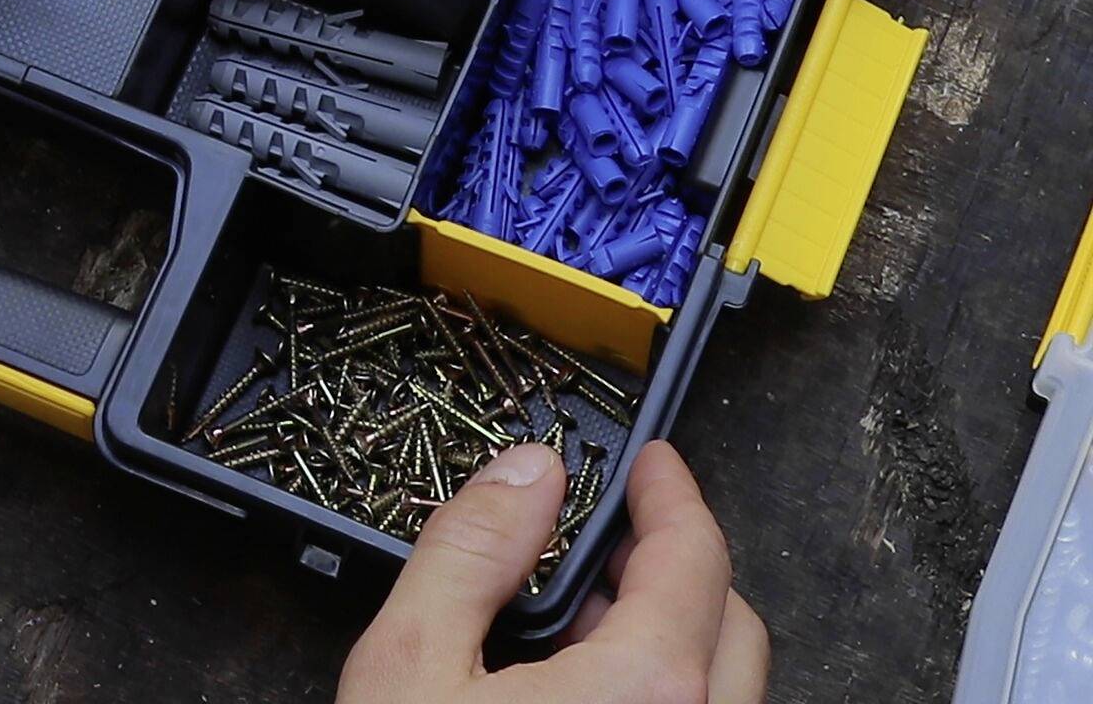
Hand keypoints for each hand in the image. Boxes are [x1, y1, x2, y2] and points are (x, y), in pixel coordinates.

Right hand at [339, 439, 767, 703]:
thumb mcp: (409, 664)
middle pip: (733, 629)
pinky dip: (663, 701)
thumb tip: (530, 472)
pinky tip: (584, 702)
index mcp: (646, 695)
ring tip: (575, 631)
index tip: (650, 463)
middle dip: (678, 566)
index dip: (673, 495)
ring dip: (672, 642)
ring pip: (724, 698)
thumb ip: (474, 548)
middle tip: (604, 538)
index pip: (695, 560)